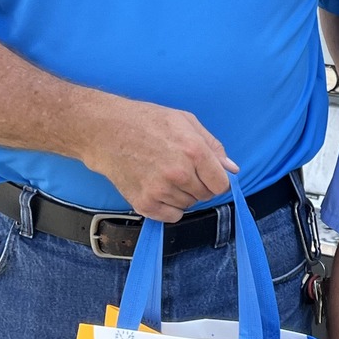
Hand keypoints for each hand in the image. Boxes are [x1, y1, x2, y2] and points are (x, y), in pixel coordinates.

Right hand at [84, 96, 236, 220]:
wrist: (106, 131)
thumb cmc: (147, 121)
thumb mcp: (185, 121)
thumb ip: (213, 146)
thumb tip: (232, 169)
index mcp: (193, 151)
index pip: (222, 185)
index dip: (217, 180)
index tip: (208, 175)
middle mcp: (179, 173)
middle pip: (206, 196)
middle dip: (199, 185)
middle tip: (181, 168)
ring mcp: (161, 190)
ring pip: (188, 205)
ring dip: (182, 194)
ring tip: (164, 173)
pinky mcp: (145, 204)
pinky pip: (172, 216)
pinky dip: (169, 206)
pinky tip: (158, 187)